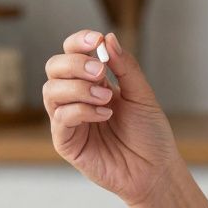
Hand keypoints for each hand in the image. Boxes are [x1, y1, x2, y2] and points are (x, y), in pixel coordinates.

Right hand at [42, 31, 182, 205]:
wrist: (155, 170)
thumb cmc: (150, 134)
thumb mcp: (142, 94)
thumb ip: (125, 67)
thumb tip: (108, 38)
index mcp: (92, 82)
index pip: (72, 53)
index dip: (78, 42)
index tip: (96, 40)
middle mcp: (76, 98)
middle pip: (54, 67)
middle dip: (74, 63)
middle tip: (100, 72)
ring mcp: (68, 120)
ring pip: (51, 91)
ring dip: (78, 87)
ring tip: (106, 97)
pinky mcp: (66, 142)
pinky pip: (60, 118)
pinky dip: (80, 110)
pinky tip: (104, 114)